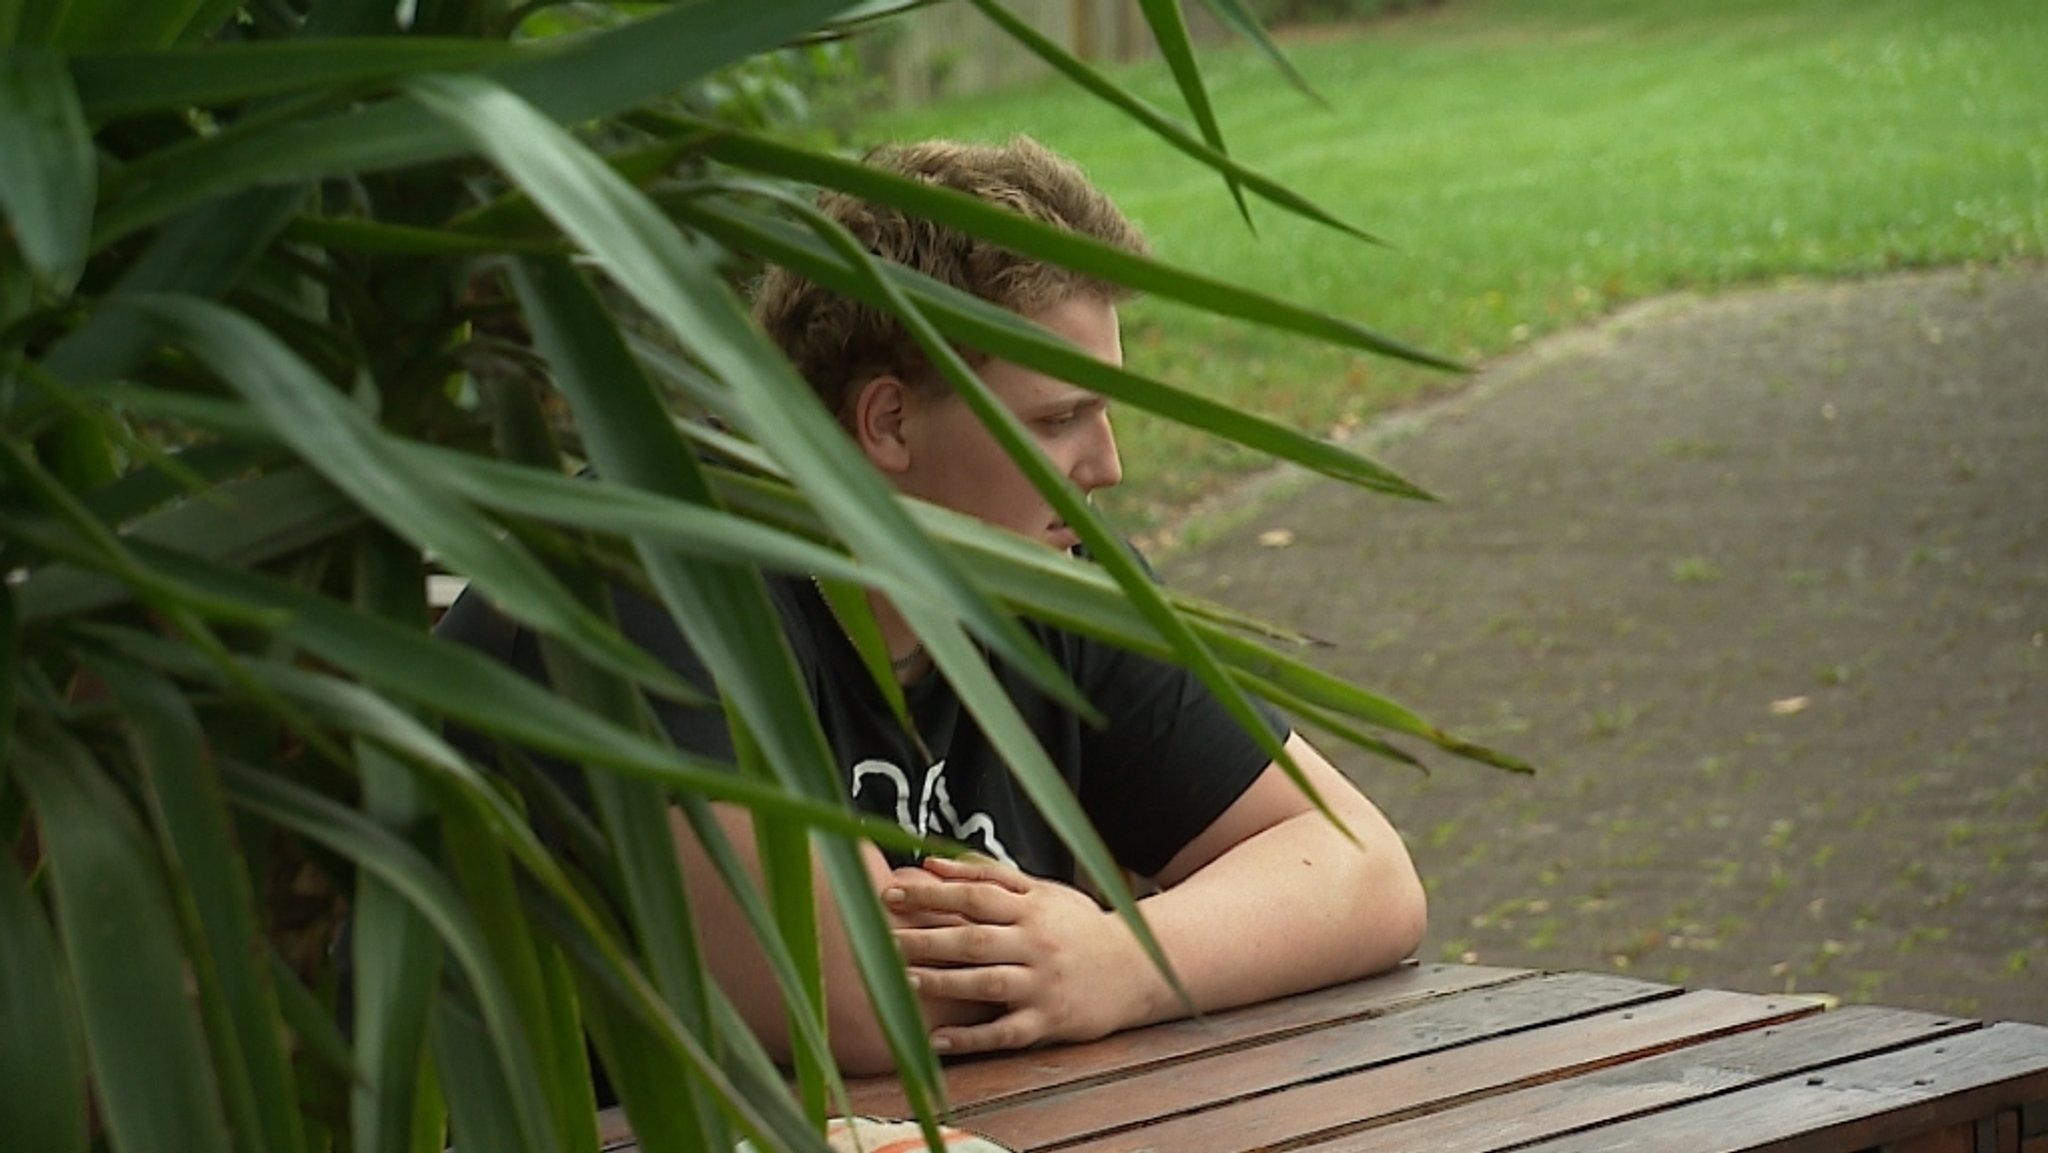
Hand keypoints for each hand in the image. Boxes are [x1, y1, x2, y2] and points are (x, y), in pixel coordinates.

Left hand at [884, 855, 1151, 1055]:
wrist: (1137, 966)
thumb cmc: (1078, 926)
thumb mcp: (1042, 892)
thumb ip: (990, 875)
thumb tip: (933, 861)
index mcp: (1031, 908)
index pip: (974, 895)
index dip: (931, 893)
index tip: (891, 893)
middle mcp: (1036, 943)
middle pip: (975, 938)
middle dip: (927, 939)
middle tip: (883, 939)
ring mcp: (1043, 984)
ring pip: (988, 983)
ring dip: (945, 983)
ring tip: (904, 982)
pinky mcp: (1050, 1021)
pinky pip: (1006, 1031)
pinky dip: (971, 1038)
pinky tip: (936, 1041)